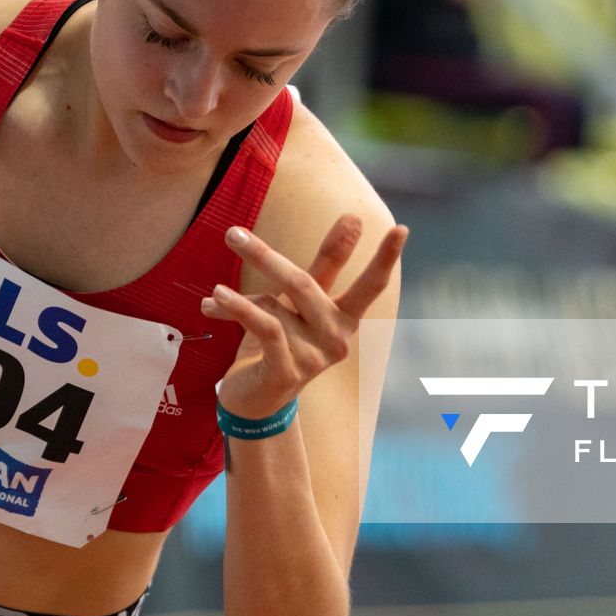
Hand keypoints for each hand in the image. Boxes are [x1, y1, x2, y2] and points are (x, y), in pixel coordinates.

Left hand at [200, 215, 408, 421]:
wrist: (255, 399)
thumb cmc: (280, 340)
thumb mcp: (299, 301)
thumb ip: (325, 263)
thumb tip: (353, 217)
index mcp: (345, 318)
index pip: (370, 286)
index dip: (385, 258)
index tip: (402, 228)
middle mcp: (337, 338)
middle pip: (304, 284)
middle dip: (265, 257)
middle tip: (233, 233)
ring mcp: (314, 358)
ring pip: (275, 306)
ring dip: (238, 299)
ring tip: (215, 293)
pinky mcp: (288, 372)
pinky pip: (264, 327)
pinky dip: (237, 309)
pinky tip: (214, 300)